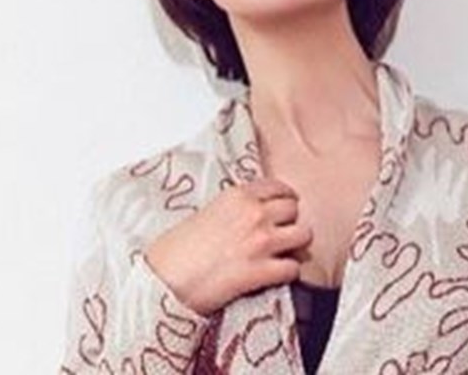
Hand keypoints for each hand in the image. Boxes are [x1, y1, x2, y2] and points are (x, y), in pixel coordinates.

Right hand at [144, 177, 312, 315]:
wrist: (164, 281)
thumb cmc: (174, 251)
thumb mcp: (204, 213)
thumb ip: (233, 209)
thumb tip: (248, 214)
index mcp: (237, 196)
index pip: (278, 187)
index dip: (283, 199)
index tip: (283, 208)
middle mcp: (254, 214)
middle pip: (294, 209)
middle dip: (290, 222)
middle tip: (281, 234)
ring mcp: (260, 241)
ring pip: (303, 235)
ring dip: (295, 246)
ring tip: (282, 255)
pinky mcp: (261, 271)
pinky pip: (294, 268)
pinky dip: (288, 273)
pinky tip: (275, 276)